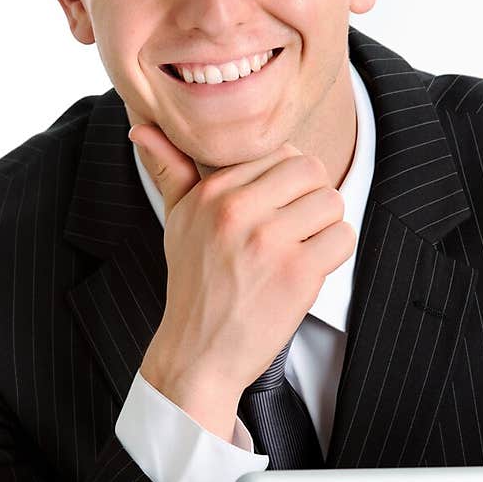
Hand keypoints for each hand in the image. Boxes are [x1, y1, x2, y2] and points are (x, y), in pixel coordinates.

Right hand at [130, 123, 355, 440]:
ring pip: (331, 202)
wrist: (198, 353)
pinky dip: (335, 253)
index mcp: (213, 192)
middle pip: (311, 171)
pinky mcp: (297, 273)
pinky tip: (310, 268)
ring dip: (326, 226)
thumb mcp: (176, 222)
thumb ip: (169, 171)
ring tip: (302, 248)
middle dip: (312, 197)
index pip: (280, 154)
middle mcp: (238, 211)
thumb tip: (139, 128)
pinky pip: (343, 237)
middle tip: (296, 227)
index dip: (289, 181)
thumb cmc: (192, 285)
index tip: (277, 208)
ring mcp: (269, 241)